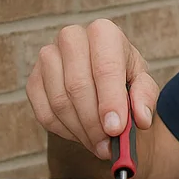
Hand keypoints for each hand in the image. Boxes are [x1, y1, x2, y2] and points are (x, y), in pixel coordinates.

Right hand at [27, 19, 158, 159]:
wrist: (100, 80)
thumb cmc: (124, 79)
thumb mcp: (143, 84)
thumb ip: (145, 98)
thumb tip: (141, 119)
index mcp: (103, 33)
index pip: (105, 68)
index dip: (110, 101)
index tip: (115, 128)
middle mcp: (71, 38)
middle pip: (78, 86)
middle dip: (94, 123)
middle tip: (107, 146)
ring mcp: (47, 57)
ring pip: (59, 102)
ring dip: (81, 131)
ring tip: (100, 144)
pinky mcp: (33, 80)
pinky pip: (45, 114)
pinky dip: (65, 131)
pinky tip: (82, 134)